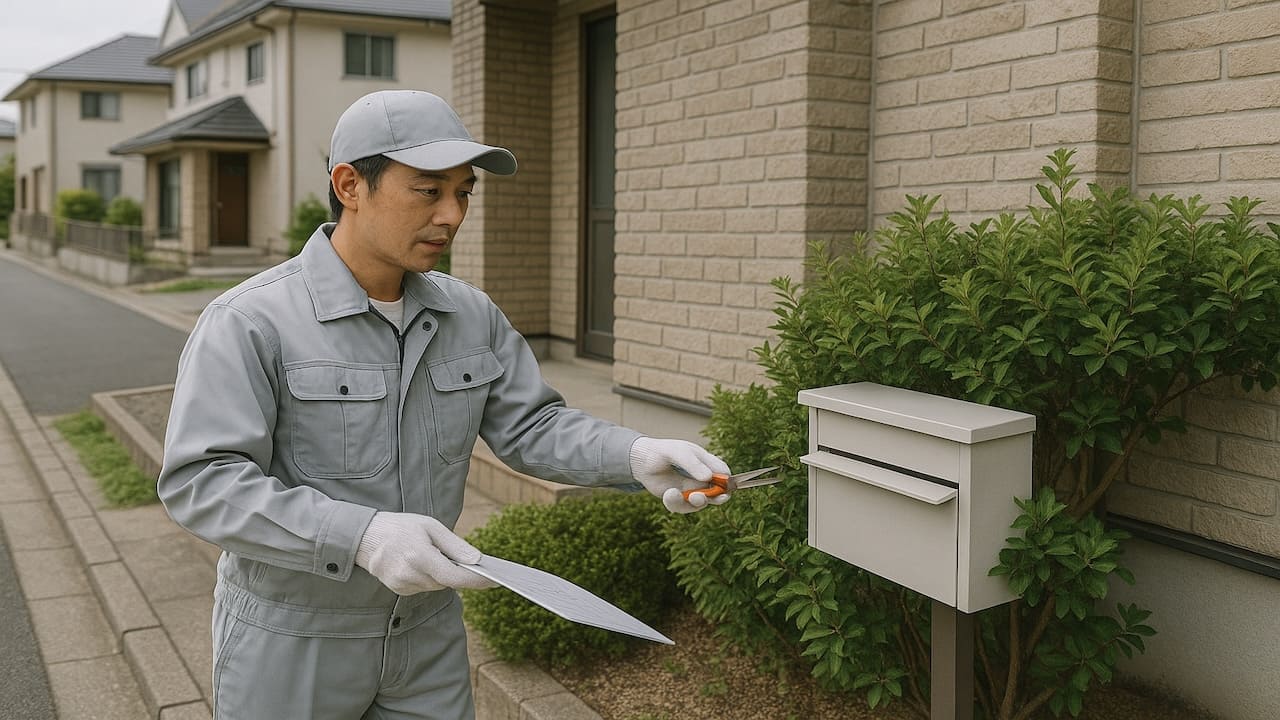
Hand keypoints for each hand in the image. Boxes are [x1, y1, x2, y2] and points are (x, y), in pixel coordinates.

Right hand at [355, 512, 496, 594]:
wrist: (364, 536)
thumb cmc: (400, 527)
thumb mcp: (430, 526)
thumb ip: (455, 545)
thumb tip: (477, 560)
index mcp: (419, 556)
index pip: (455, 576)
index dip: (478, 580)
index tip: (496, 580)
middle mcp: (410, 574)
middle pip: (448, 582)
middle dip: (457, 571)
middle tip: (459, 556)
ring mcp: (402, 585)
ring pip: (437, 585)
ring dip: (441, 573)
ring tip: (429, 554)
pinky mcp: (398, 590)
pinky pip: (424, 586)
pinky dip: (428, 576)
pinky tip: (418, 561)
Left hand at [629, 437, 731, 513]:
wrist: (644, 460)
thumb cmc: (666, 451)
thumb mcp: (679, 453)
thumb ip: (693, 464)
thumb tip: (708, 478)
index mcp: (708, 464)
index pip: (725, 474)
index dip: (727, 482)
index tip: (723, 487)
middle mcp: (704, 479)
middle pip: (718, 494)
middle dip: (715, 498)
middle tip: (702, 496)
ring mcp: (693, 491)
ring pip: (700, 504)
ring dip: (690, 502)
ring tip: (675, 493)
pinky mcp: (680, 500)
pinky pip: (683, 507)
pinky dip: (676, 502)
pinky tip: (669, 494)